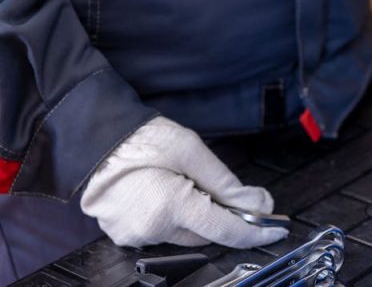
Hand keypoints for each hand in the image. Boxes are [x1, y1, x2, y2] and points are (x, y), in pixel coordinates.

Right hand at [81, 117, 287, 247]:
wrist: (94, 138)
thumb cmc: (139, 138)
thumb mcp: (192, 150)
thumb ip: (226, 182)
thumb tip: (257, 204)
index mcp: (170, 206)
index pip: (225, 230)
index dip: (255, 231)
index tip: (276, 229)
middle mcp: (151, 229)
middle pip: (207, 233)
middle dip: (223, 215)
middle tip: (228, 191)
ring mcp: (135, 234)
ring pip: (186, 234)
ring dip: (198, 215)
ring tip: (185, 182)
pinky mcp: (124, 234)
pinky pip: (163, 232)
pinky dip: (175, 217)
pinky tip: (168, 191)